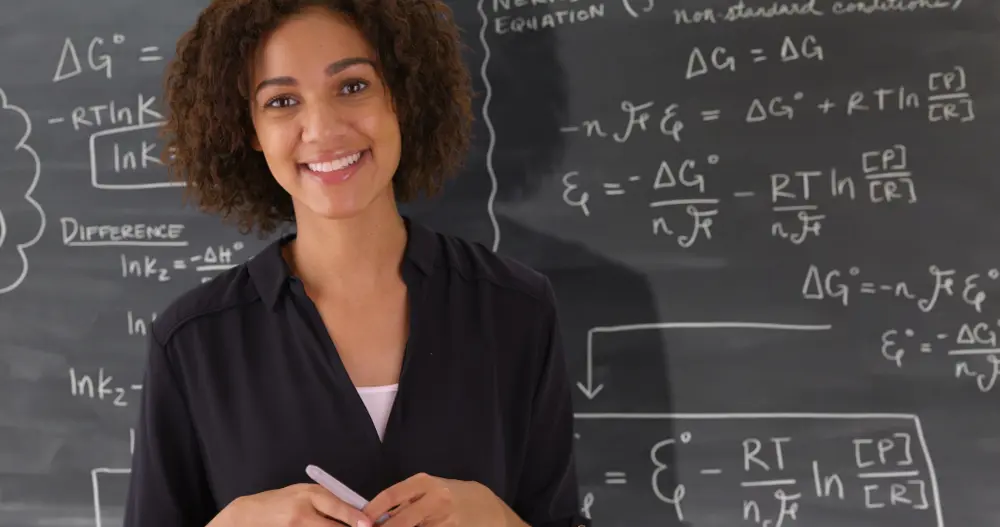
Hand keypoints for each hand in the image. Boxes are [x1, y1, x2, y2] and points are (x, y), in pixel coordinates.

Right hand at [210, 483, 372, 526]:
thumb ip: (328, 500)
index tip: (368, 524)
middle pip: (334, 526)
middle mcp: (302, 513)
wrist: (247, 515)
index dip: (356, 518)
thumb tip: (356, 512)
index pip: (339, 507)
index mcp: (310, 494)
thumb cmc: (280, 501)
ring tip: (334, 526)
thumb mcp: (303, 492)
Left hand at [363, 473, 521, 526]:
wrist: (488, 509)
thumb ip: (406, 501)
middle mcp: (435, 499)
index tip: (359, 523)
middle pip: (400, 521)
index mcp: (424, 483)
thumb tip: (376, 517)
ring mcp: (444, 519)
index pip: (391, 496)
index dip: (372, 511)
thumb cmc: (452, 496)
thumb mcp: (430, 490)